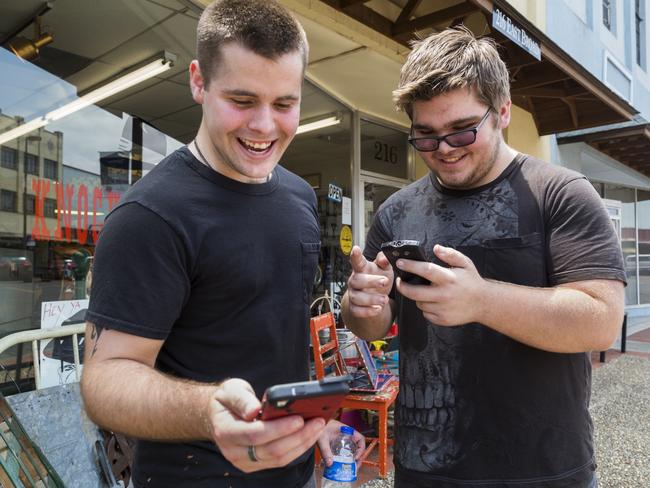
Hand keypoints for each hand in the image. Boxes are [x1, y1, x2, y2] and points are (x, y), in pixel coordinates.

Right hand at [208, 379, 326, 472]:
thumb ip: (242, 400)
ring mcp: (245, 461)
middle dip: (298, 436)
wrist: (218, 415)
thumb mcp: (230, 391)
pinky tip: (309, 435)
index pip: (255, 434)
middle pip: (271, 450)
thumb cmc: (226, 401)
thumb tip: (255, 410)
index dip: (279, 429)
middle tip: (317, 421)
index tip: (299, 419)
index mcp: (225, 431)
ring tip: (318, 427)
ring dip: (302, 443)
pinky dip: (298, 448)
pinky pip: (280, 460)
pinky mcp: (256, 464)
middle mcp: (234, 451)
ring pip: (279, 458)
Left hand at [317, 420, 365, 465]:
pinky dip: (347, 459)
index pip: (360, 439)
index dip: (361, 449)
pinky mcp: (340, 445)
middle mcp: (348, 436)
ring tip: (351, 468)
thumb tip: (330, 464)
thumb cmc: (320, 428)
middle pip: (358, 447)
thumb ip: (325, 451)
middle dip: (358, 458)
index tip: (356, 457)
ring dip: (354, 460)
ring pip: (354, 450)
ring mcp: (345, 440)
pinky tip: (343, 465)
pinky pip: (347, 452)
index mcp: (347, 431)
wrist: (316, 426)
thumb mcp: (322, 439)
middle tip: (355, 467)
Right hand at [346, 246, 393, 317]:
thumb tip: (384, 258)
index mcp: (362, 269)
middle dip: (371, 281)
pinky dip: (367, 311)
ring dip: (371, 299)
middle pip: (357, 280)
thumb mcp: (385, 269)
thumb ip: (385, 261)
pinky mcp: (354, 308)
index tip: (356, 249)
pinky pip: (357, 310)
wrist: (375, 299)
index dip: (355, 255)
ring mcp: (353, 294)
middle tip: (385, 281)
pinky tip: (378, 309)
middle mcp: (355, 281)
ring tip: (384, 299)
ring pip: (357, 297)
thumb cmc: (379, 280)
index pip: (357, 261)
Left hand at [396, 244, 484, 325]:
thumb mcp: (465, 263)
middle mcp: (445, 294)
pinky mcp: (443, 320)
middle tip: (400, 281)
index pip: (425, 270)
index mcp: (449, 278)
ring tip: (424, 291)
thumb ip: (450, 254)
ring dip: (417, 297)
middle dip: (402, 286)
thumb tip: (436, 248)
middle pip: (415, 292)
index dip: (410, 266)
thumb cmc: (472, 282)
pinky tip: (433, 302)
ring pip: (419, 303)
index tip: (400, 263)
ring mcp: (443, 309)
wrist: (483, 303)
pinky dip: (426, 308)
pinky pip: (426, 314)